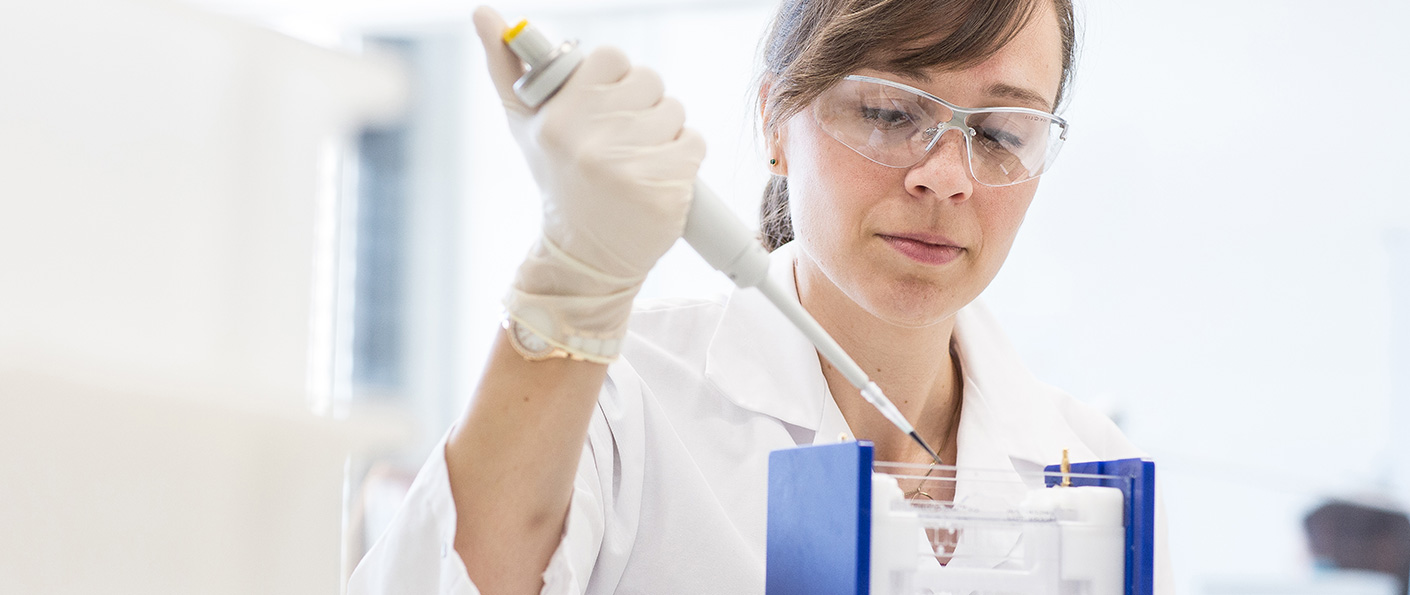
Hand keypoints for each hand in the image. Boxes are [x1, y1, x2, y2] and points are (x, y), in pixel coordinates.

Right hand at [472, 7, 704, 280]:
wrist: (584, 256)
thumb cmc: (558, 181)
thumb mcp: (526, 127)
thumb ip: (506, 67)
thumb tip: (484, 14)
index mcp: (559, 119)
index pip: (612, 57)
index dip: (615, 79)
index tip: (604, 105)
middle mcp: (591, 142)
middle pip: (650, 81)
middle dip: (641, 106)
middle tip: (620, 140)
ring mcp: (629, 169)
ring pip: (675, 111)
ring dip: (663, 132)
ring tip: (636, 161)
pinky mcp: (665, 191)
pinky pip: (694, 143)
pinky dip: (683, 157)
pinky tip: (657, 177)